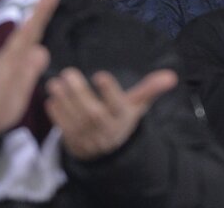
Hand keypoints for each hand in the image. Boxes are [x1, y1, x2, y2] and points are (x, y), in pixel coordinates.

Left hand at [0, 0, 58, 133]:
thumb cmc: (0, 108)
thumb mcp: (15, 93)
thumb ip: (27, 73)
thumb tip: (41, 49)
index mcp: (12, 57)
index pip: (30, 31)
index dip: (40, 13)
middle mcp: (9, 54)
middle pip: (27, 29)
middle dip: (39, 11)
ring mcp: (8, 60)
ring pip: (25, 34)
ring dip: (35, 19)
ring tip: (46, 5)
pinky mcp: (10, 67)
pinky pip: (25, 43)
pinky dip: (32, 32)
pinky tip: (36, 35)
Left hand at [46, 67, 177, 160]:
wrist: (108, 151)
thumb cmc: (121, 118)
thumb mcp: (137, 106)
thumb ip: (151, 89)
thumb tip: (172, 75)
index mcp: (123, 117)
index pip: (118, 105)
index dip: (110, 91)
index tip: (100, 75)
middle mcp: (106, 129)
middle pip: (93, 113)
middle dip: (80, 94)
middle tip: (68, 72)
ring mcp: (89, 137)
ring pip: (75, 120)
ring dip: (64, 101)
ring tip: (55, 83)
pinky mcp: (73, 142)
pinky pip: (63, 129)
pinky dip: (56, 115)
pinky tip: (51, 99)